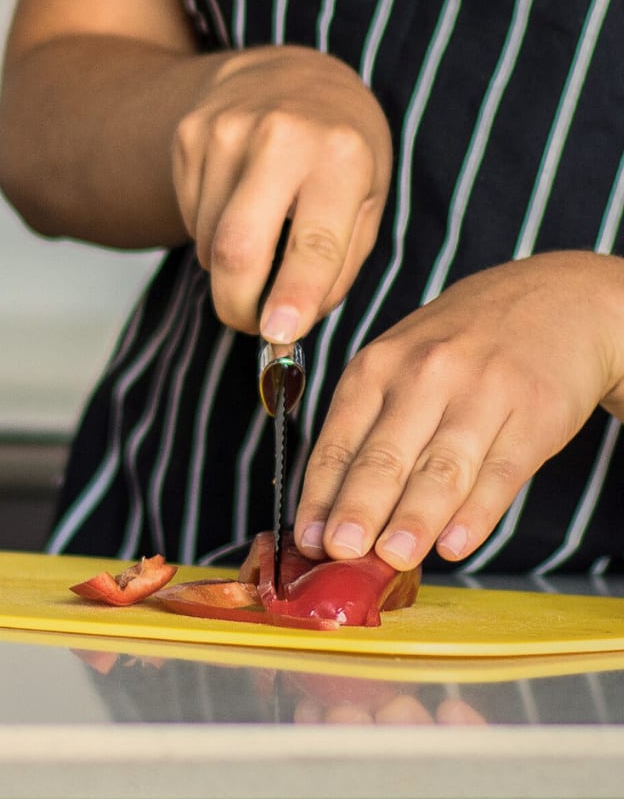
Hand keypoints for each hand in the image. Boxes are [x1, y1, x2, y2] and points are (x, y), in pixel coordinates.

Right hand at [172, 45, 391, 340]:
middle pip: (238, 249)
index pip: (313, 243)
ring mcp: (225, 131)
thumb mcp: (367, 198)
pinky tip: (237, 205)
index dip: (294, 296)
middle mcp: (279, 136)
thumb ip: (338, 265)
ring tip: (259, 241)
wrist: (288, 72)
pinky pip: (192, 219)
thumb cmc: (341, 149)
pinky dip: (211, 235)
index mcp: (340, 155)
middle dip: (238, 305)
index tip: (279, 334)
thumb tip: (288, 326)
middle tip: (251, 323)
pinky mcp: (189, 136)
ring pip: (210, 242)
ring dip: (229, 268)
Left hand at [294, 252, 623, 569]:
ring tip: (392, 557)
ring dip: (414, 518)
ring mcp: (481, 394)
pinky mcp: (534, 415)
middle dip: (358, 507)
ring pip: (441, 468)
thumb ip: (368, 426)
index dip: (320, 494)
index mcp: (377, 366)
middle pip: (384, 455)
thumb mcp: (398, 361)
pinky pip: (501, 472)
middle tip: (338, 551)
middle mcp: (424, 375)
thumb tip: (332, 508)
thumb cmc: (456, 344)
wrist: (552, 302)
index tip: (307, 538)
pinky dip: (477, 513)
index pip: (338, 440)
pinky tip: (456, 545)